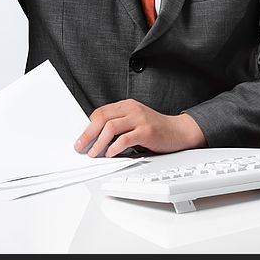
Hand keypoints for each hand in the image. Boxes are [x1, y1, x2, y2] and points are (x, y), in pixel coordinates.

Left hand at [74, 99, 206, 157]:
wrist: (179, 131)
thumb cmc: (156, 129)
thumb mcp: (135, 121)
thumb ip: (119, 125)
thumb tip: (96, 138)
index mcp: (127, 105)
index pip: (100, 112)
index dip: (88, 126)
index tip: (81, 138)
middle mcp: (132, 109)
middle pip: (102, 118)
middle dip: (88, 134)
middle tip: (81, 146)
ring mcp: (140, 119)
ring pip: (110, 127)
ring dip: (98, 143)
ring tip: (94, 153)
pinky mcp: (146, 131)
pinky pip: (125, 139)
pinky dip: (114, 148)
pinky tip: (111, 154)